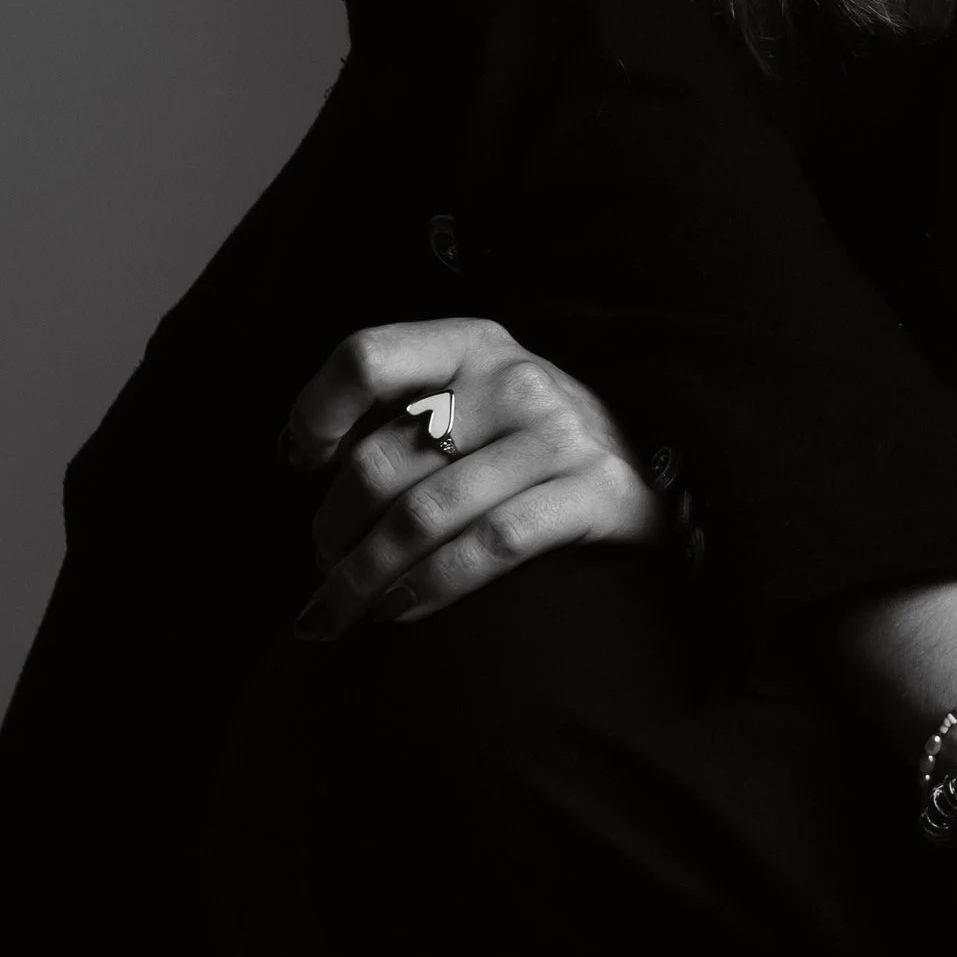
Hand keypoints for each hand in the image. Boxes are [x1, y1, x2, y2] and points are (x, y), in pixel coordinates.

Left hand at [280, 316, 666, 636]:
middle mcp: (514, 377)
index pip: (367, 357)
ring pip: (424, 514)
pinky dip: (430, 587)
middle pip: (382, 458)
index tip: (302, 460)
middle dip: (332, 531)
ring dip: (363, 578)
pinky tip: (398, 613)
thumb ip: (398, 413)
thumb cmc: (530, 446)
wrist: (658, 470)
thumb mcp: (473, 400)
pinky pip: (490, 545)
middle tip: (321, 573)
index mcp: (471, 343)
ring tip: (338, 613)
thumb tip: (299, 449)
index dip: (317, 412)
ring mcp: (558, 433)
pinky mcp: (596, 492)